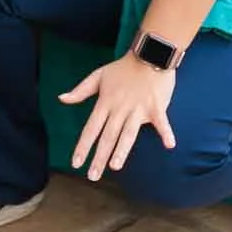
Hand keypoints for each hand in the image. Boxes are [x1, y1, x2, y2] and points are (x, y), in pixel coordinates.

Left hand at [58, 54, 177, 180]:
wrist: (148, 54)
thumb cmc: (122, 67)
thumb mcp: (97, 76)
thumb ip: (80, 90)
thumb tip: (61, 98)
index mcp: (105, 103)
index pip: (91, 129)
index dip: (83, 146)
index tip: (76, 163)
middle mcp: (119, 109)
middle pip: (108, 136)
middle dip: (99, 157)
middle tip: (93, 176)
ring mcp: (138, 109)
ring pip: (128, 133)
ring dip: (122, 149)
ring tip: (115, 166)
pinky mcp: (156, 106)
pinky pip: (161, 121)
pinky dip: (166, 132)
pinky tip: (169, 145)